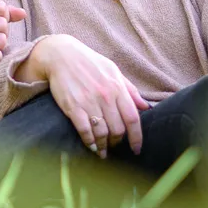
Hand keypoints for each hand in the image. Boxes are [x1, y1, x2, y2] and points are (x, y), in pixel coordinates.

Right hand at [31, 35, 149, 157]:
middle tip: (115, 146)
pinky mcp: (73, 107)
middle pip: (118, 129)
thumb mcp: (113, 71)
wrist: (61, 55)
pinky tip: (91, 146)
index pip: (133, 118)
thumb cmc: (89, 63)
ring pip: (102, 133)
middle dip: (118, 142)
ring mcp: (89, 102)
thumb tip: (146, 107)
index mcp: (117, 87)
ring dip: (103, 146)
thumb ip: (130, 89)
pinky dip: (89, 142)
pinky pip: (84, 130)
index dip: (136, 137)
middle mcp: (105, 96)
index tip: (136, 149)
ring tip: (103, 151)